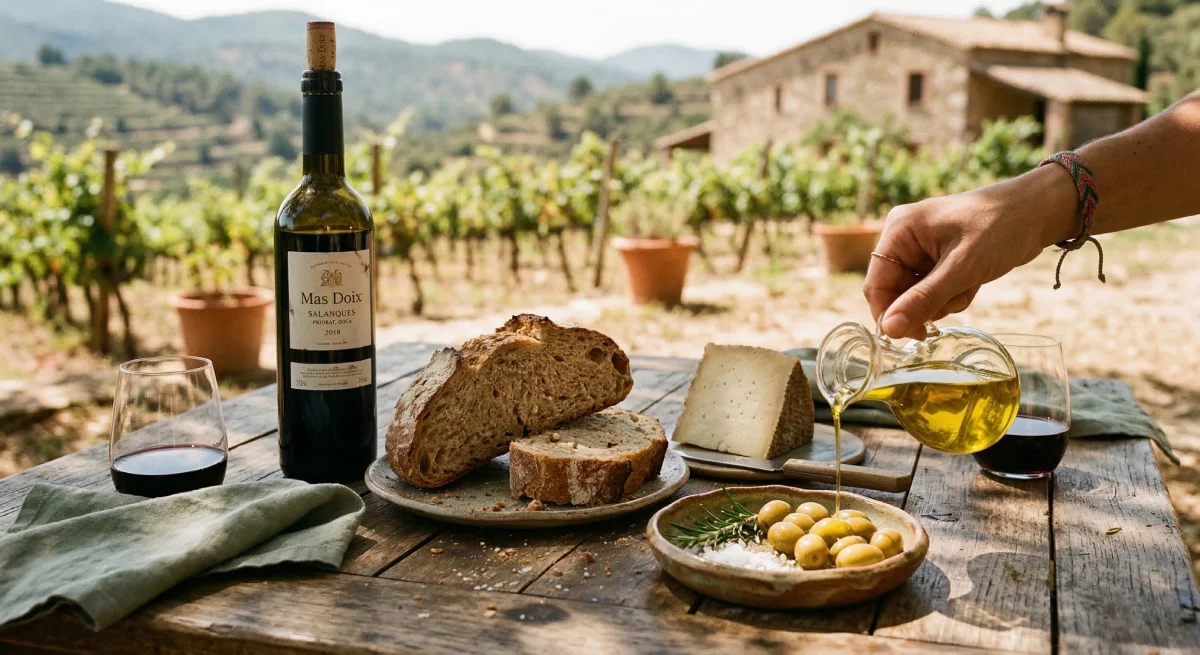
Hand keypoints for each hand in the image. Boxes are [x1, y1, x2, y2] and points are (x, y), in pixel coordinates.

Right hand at [863, 165, 1077, 339]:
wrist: (1039, 211)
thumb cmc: (1000, 228)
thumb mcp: (962, 269)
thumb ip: (922, 300)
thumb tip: (888, 330)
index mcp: (899, 230)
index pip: (876, 283)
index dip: (889, 313)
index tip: (912, 336)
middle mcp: (904, 238)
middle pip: (896, 292)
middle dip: (925, 304)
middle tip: (955, 300)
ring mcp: (921, 249)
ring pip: (916, 296)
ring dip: (943, 301)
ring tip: (969, 285)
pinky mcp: (938, 258)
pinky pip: (933, 291)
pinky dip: (952, 295)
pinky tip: (972, 283)